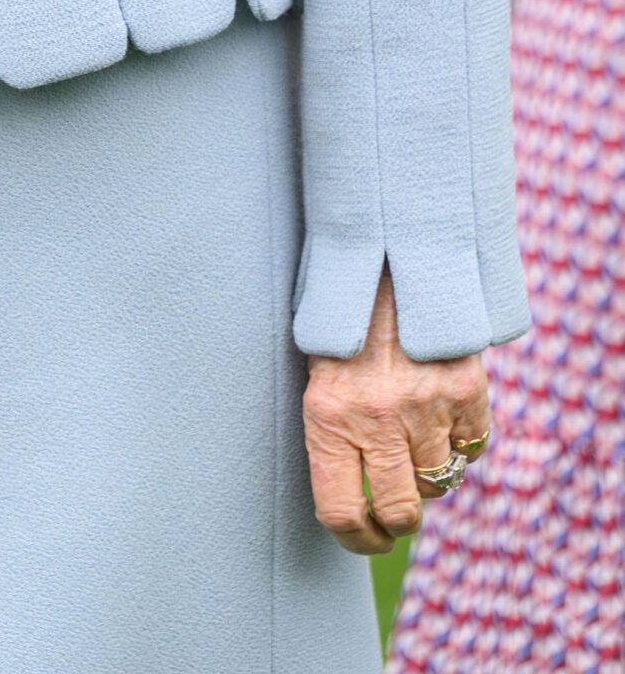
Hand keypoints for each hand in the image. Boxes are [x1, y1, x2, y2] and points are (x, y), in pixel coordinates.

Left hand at [304, 269, 489, 553]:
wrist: (386, 253)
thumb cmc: (344, 320)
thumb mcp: (318, 371)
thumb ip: (336, 431)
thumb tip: (358, 504)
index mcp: (327, 415)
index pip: (340, 512)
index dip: (356, 539)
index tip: (367, 536)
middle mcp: (376, 417)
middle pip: (401, 512)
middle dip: (400, 519)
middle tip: (397, 507)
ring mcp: (425, 405)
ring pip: (439, 480)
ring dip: (429, 471)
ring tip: (414, 436)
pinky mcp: (465, 388)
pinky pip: (472, 446)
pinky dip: (462, 441)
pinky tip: (443, 414)